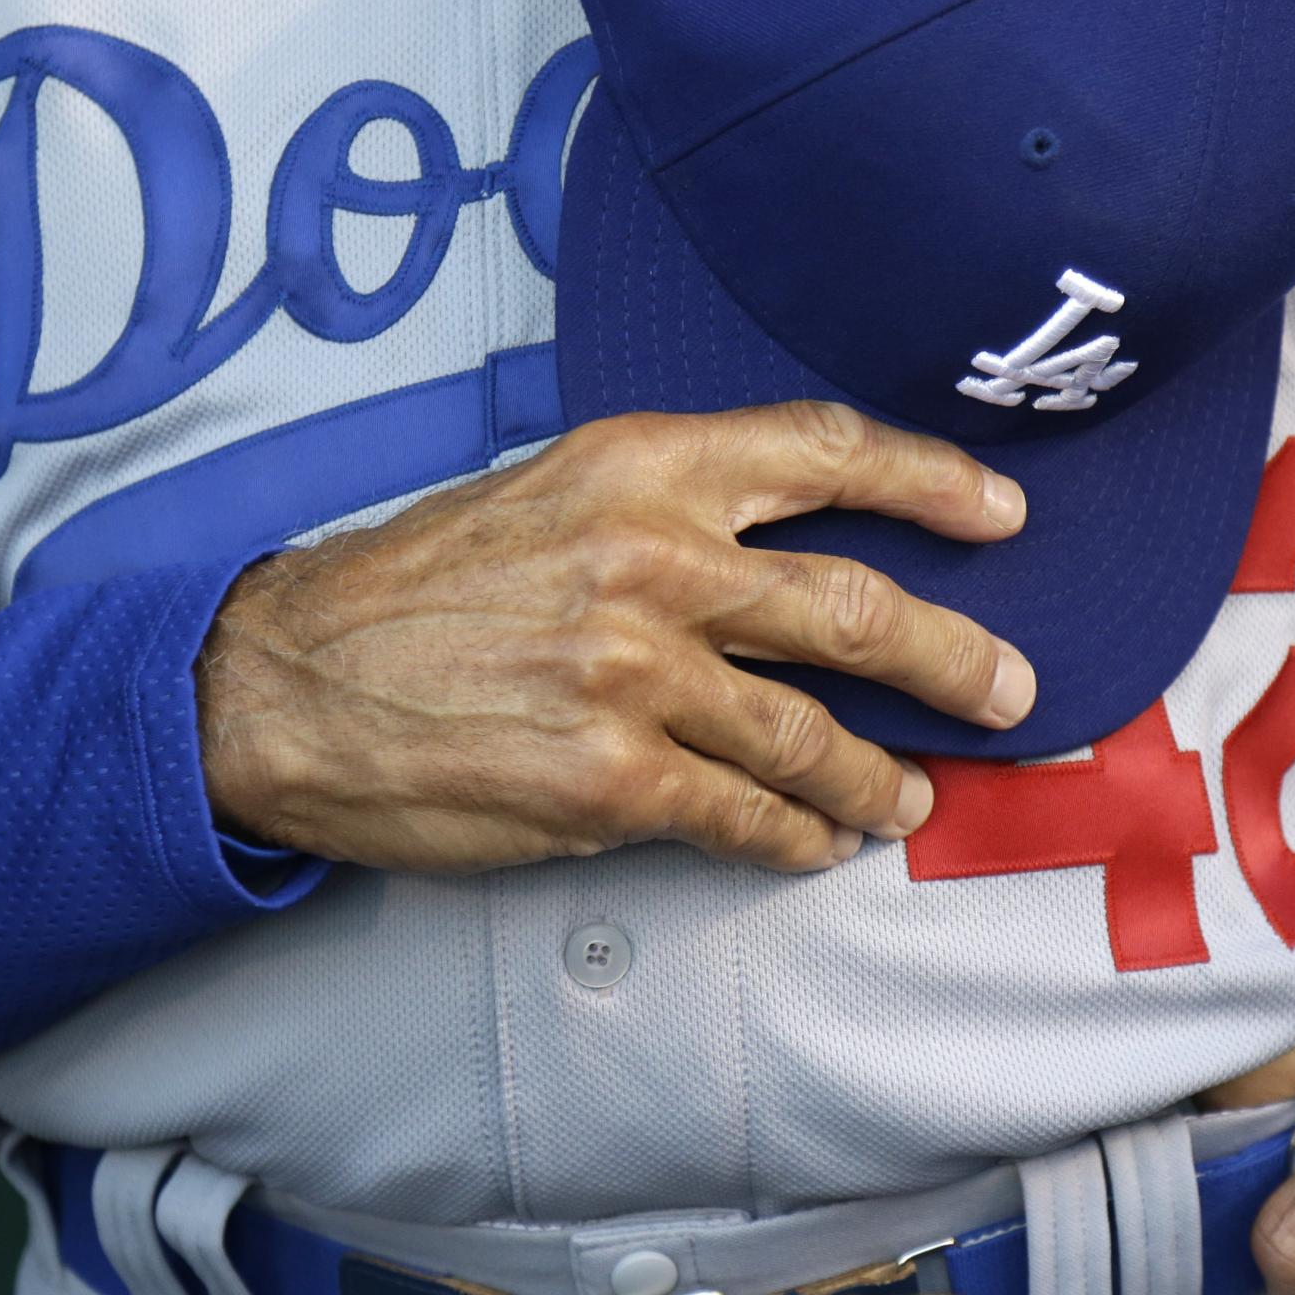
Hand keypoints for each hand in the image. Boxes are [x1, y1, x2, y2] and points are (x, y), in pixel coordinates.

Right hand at [195, 402, 1035, 875]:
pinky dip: (797, 837)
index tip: (1001, 513)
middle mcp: (653, 560)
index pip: (826, 449)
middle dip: (956, 657)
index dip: (934, 481)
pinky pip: (744, 817)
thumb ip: (664, 507)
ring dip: (881, 776)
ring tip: (912, 796)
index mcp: (641, 467)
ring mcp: (636, 676)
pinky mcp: (609, 781)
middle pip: (856, 607)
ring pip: (814, 734)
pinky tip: (815, 844)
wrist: (283, 681)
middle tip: (1010, 688)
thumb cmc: (414, 588)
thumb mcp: (544, 492)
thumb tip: (781, 548)